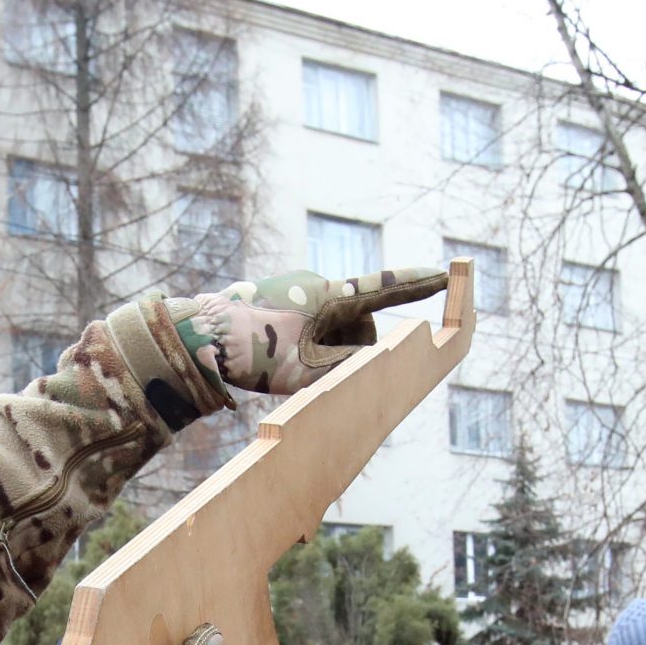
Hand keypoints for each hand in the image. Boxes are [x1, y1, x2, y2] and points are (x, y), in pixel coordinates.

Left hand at [169, 267, 449, 396]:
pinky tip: (276, 356)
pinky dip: (306, 344)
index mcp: (330, 296)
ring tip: (286, 365)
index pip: (385, 289)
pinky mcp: (280, 297)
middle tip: (313, 370)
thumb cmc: (254, 352)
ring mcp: (297, 288)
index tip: (448, 272)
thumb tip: (378, 367)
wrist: (198, 336)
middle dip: (349, 349)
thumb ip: (350, 369)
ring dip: (325, 350)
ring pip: (334, 327)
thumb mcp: (308, 371)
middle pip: (358, 324)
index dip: (418, 285)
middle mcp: (317, 285)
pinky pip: (311, 323)